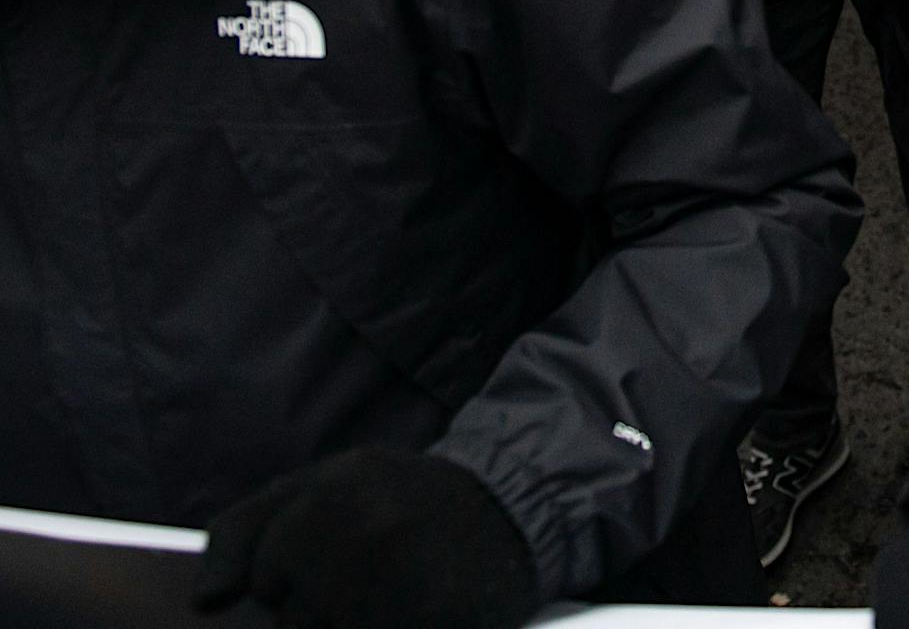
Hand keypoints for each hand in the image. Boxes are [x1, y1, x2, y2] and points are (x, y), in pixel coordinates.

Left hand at [195, 446, 537, 628]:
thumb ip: (253, 523)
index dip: (283, 578)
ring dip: (349, 624)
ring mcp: (384, 578)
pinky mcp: (411, 619)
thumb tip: (205, 598)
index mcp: (331, 487)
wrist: (516, 508)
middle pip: (286, 617)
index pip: (258, 573)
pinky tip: (410, 610)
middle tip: (374, 577)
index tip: (323, 562)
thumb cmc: (413, 499)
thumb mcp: (334, 481)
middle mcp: (354, 526)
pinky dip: (383, 626)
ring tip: (394, 594)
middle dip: (317, 609)